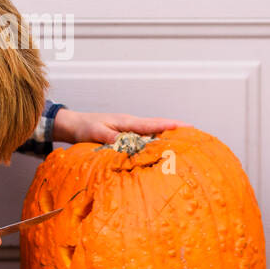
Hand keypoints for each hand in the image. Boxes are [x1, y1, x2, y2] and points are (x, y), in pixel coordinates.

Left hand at [52, 109, 179, 144]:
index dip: (170, 126)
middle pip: (158, 126)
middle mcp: (131, 124)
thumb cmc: (85, 128)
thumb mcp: (96, 133)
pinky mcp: (126, 135)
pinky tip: (163, 146)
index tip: (187, 126)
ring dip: (168, 134)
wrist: (75, 125)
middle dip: (176, 128)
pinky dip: (156, 140)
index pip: (152, 124)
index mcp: (127, 122)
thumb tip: (127, 145)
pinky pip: (145, 137)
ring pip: (153, 131)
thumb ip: (111, 139)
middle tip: (194, 132)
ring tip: (185, 140)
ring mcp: (130, 129)